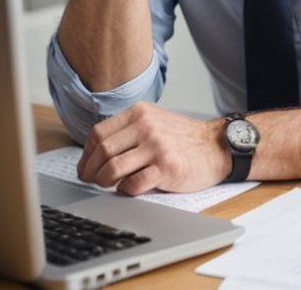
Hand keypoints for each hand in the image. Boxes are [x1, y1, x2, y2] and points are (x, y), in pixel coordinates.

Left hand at [77, 102, 229, 193]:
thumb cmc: (181, 139)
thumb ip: (128, 131)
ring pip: (113, 167)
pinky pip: (133, 183)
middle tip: (91, 181)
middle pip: (102, 151)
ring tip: (108, 185)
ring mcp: (156, 146)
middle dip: (91, 171)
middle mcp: (146, 126)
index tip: (85, 167)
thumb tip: (94, 154)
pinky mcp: (167, 167)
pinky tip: (129, 188)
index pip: (98, 133)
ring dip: (104, 181)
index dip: (86, 155)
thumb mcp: (153, 122)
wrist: (215, 147)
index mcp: (139, 112)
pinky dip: (125, 189)